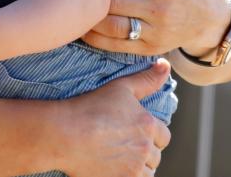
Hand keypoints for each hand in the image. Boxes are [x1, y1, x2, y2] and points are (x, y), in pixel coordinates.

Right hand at [57, 60, 171, 176]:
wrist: (65, 133)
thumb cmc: (90, 107)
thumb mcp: (120, 87)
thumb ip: (146, 79)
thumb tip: (165, 66)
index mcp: (148, 124)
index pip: (163, 135)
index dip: (150, 133)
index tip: (132, 131)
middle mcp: (146, 148)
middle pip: (155, 156)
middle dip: (143, 151)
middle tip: (121, 144)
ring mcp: (134, 168)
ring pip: (147, 172)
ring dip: (137, 166)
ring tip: (117, 157)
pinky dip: (127, 176)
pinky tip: (113, 167)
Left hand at [83, 0, 230, 56]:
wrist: (208, 16)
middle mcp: (162, 9)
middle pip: (113, 3)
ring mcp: (158, 32)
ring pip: (113, 26)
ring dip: (89, 20)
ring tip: (74, 11)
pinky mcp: (152, 49)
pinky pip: (118, 46)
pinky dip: (96, 39)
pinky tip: (84, 29)